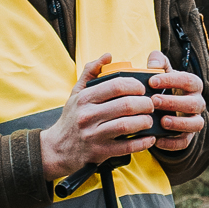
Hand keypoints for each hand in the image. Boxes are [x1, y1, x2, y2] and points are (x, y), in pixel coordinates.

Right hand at [40, 53, 160, 180]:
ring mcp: (94, 135)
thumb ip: (91, 72)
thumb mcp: (76, 93)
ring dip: (145, 122)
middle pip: (126, 105)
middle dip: (145, 103)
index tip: (142, 89)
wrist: (57, 149)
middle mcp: (88, 115)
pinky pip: (127, 147)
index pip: (117, 85)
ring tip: (149, 120)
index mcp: (85, 98)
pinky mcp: (100, 152)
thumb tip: (108, 55)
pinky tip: (149, 138)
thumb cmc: (72, 118)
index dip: (135, 85)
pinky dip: (142, 142)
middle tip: (150, 105)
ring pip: (127, 125)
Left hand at [144, 48, 205, 152]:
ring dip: (180, 123)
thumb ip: (157, 63)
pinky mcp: (188, 136)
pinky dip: (172, 143)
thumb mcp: (161, 73)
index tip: (151, 81)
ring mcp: (195, 120)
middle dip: (173, 102)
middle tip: (154, 101)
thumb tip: (153, 63)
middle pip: (193, 103)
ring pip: (196, 124)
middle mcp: (198, 103)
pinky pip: (185, 142)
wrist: (166, 108)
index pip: (188, 80)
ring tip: (162, 121)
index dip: (171, 80)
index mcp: (193, 85)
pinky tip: (156, 140)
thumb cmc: (163, 86)